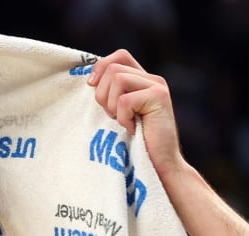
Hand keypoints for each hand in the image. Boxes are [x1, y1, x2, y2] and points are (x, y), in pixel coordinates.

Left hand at [87, 50, 184, 175]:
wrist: (159, 166)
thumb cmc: (134, 145)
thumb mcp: (117, 114)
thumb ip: (110, 95)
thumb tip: (89, 80)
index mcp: (142, 81)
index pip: (119, 56)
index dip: (101, 67)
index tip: (91, 87)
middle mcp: (152, 79)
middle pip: (113, 68)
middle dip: (102, 94)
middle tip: (112, 116)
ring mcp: (158, 86)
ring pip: (117, 79)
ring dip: (111, 106)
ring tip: (123, 122)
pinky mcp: (159, 97)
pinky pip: (125, 100)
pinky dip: (122, 118)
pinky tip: (132, 129)